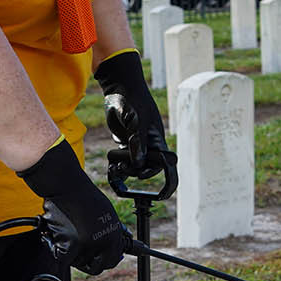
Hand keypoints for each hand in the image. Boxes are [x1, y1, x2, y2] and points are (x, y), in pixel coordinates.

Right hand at [18, 138, 126, 273]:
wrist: (68, 186)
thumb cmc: (85, 197)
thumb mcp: (107, 215)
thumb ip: (111, 233)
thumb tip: (120, 245)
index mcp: (113, 236)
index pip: (111, 261)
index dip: (104, 262)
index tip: (98, 260)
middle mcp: (102, 243)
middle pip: (94, 267)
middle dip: (88, 262)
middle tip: (79, 250)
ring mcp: (86, 245)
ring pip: (77, 262)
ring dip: (71, 252)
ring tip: (70, 232)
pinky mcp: (69, 245)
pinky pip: (62, 257)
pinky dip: (58, 248)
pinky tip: (59, 234)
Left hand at [94, 50, 176, 199]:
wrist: (120, 87)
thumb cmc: (132, 101)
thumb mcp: (134, 121)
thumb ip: (137, 143)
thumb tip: (139, 163)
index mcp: (157, 140)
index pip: (167, 165)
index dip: (168, 181)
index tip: (162, 194)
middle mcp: (149, 144)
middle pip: (148, 168)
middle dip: (137, 173)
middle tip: (122, 170)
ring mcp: (138, 143)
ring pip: (135, 164)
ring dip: (126, 169)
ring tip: (115, 167)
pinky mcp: (126, 141)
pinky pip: (124, 158)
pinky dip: (118, 163)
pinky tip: (111, 162)